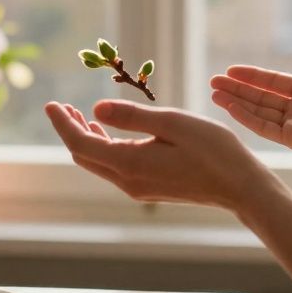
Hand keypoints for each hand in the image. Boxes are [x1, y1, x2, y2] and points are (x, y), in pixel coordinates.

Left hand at [44, 99, 271, 211]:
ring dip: (86, 138)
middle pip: (84, 156)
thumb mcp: (173, 123)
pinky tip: (108, 132)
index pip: (81, 143)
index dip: (62, 123)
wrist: (241, 187)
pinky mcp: (149, 188)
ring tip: (79, 114)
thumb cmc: (213, 150)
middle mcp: (128, 181)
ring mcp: (138, 188)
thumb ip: (132, 116)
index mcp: (129, 163)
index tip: (50, 104)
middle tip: (61, 106)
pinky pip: (114, 167)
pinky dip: (104, 147)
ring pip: (98, 163)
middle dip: (69, 130)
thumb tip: (96, 109)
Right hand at [210, 40, 291, 160]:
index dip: (251, 76)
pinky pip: (266, 128)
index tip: (230, 70)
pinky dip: (248, 118)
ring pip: (259, 112)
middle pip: (260, 97)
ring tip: (214, 93)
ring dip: (236, 103)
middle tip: (213, 82)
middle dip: (237, 89)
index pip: (272, 82)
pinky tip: (232, 108)